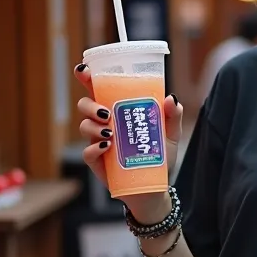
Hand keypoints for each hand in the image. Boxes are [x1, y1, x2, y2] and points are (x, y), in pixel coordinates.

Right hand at [74, 63, 182, 219]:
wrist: (155, 187)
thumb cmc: (160, 156)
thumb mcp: (171, 134)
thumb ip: (172, 116)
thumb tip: (171, 98)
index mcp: (119, 110)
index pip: (99, 89)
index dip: (88, 77)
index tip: (84, 69)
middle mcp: (105, 123)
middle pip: (85, 105)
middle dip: (90, 105)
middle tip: (106, 113)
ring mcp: (98, 142)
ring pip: (84, 126)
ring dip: (94, 126)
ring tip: (110, 134)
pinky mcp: (96, 161)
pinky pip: (87, 151)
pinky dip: (93, 148)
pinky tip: (107, 147)